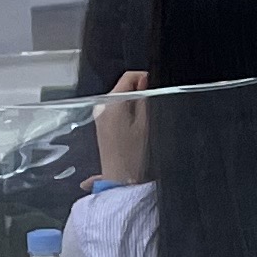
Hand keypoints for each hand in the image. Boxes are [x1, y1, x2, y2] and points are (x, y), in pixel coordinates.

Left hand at [93, 70, 151, 184]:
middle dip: (141, 95)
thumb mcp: (147, 122)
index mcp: (111, 103)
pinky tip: (136, 131)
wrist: (122, 180)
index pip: (129, 76)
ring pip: (122, 100)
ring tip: (144, 124)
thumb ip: (146, 97)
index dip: (146, 79)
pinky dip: (128, 115)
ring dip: (135, 106)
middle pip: (125, 88)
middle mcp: (101, 107)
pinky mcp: (102, 127)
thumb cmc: (135, 156)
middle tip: (153, 111)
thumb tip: (146, 80)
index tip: (157, 90)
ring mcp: (100, 118)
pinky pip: (117, 111)